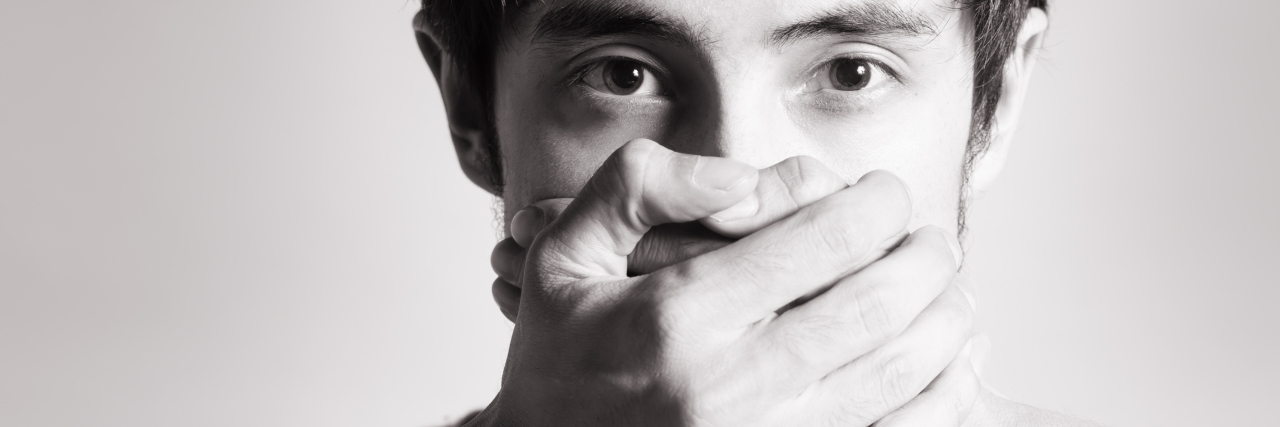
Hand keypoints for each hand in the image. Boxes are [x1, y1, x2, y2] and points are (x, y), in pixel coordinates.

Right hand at [474, 139, 970, 425]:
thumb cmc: (564, 357)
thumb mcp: (564, 254)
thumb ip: (637, 188)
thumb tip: (741, 177)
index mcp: (681, 317)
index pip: (822, 240)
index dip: (877, 203)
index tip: (885, 192)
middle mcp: (734, 384)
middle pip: (879, 303)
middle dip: (926, 255)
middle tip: (930, 236)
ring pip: (904, 370)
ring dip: (946, 317)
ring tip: (944, 288)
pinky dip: (946, 394)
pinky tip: (953, 359)